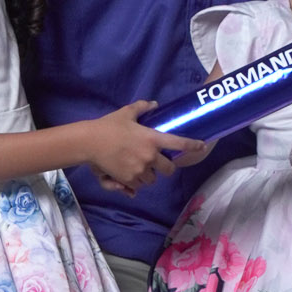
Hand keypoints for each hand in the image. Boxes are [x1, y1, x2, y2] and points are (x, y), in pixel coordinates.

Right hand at [79, 101, 207, 195]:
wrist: (89, 142)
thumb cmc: (108, 126)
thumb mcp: (126, 113)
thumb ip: (142, 108)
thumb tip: (154, 104)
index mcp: (152, 139)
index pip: (179, 143)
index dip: (193, 145)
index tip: (202, 146)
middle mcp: (149, 157)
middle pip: (169, 170)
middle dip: (165, 168)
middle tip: (158, 163)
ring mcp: (139, 171)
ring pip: (152, 180)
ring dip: (149, 176)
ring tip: (138, 168)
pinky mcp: (128, 181)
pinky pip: (137, 187)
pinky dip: (135, 185)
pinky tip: (128, 178)